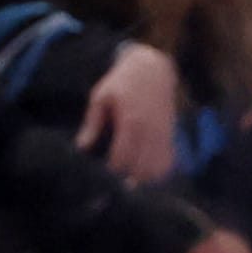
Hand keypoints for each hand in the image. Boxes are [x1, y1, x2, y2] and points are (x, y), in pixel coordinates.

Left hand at [77, 41, 180, 182]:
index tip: (102, 176)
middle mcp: (150, 132)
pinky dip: (158, 174)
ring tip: (129, 183)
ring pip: (157, 170)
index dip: (111, 172)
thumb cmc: (122, 82)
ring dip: (143, 180)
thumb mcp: (101, 97)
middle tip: (114, 184)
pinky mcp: (170, 137)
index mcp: (130, 121)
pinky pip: (167, 164)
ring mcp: (163, 136)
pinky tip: (145, 176)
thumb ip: (92, 124)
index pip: (122, 158)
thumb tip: (82, 148)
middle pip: (141, 170)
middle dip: (127, 180)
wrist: (153, 68)